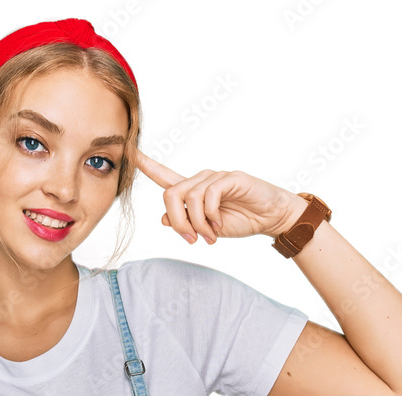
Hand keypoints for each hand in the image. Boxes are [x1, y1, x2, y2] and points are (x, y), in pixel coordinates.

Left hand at [134, 150, 307, 244]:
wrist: (271, 218)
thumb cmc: (241, 219)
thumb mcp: (208, 228)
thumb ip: (186, 222)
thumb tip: (164, 219)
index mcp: (193, 191)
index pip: (165, 176)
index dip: (147, 166)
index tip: (130, 151)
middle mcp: (201, 180)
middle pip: (170, 194)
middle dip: (178, 222)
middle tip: (192, 240)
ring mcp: (216, 177)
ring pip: (189, 198)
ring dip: (197, 224)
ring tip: (211, 236)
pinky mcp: (231, 178)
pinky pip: (209, 195)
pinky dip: (211, 215)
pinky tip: (220, 224)